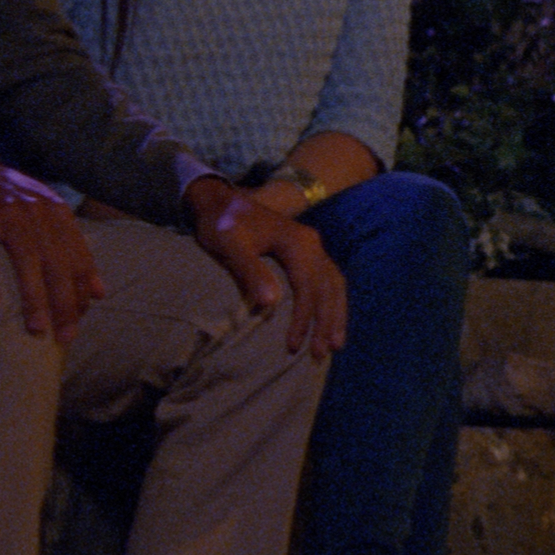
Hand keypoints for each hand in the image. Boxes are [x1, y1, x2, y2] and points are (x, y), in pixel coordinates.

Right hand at [0, 157, 103, 343]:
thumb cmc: (11, 205)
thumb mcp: (48, 221)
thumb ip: (73, 253)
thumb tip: (100, 293)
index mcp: (59, 215)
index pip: (78, 259)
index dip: (81, 291)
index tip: (79, 320)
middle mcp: (39, 213)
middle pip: (58, 264)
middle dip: (65, 303)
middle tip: (65, 337)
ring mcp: (8, 213)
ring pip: (27, 261)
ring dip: (34, 297)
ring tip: (37, 329)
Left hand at [184, 176, 345, 356]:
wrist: (219, 200)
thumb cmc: (222, 223)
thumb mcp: (230, 245)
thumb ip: (250, 272)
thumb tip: (271, 305)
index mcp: (299, 244)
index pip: (308, 287)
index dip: (304, 318)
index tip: (293, 346)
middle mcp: (313, 245)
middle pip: (328, 289)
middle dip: (326, 323)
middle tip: (320, 355)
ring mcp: (313, 248)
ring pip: (334, 285)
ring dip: (336, 314)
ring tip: (335, 344)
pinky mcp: (307, 252)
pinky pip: (329, 279)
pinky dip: (332, 301)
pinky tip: (330, 318)